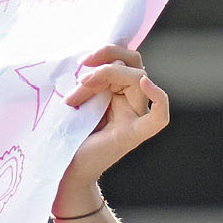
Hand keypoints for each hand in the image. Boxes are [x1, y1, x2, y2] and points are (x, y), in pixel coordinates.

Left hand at [56, 45, 167, 212]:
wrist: (62, 167)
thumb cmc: (65, 134)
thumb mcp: (76, 98)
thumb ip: (89, 80)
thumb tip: (91, 61)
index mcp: (119, 93)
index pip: (123, 61)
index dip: (103, 55)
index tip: (78, 63)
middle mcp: (132, 103)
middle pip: (134, 64)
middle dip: (106, 62)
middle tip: (81, 71)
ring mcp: (136, 118)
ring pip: (139, 78)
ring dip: (106, 76)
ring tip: (77, 94)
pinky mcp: (135, 134)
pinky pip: (159, 116)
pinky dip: (158, 97)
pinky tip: (146, 84)